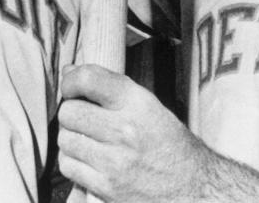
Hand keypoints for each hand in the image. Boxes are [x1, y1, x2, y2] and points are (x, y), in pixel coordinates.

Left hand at [57, 64, 208, 202]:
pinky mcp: (107, 187)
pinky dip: (73, 163)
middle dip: (71, 113)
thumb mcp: (148, 106)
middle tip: (83, 119)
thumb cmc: (170, 145)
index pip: (88, 79)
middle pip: (69, 111)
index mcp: (137, 103)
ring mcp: (115, 161)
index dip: (71, 81)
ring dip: (71, 139)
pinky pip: (68, 167)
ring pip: (65, 140)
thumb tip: (68, 71)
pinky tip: (89, 160)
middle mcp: (125, 129)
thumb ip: (109, 86)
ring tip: (87, 141)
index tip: (70, 87)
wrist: (193, 187)